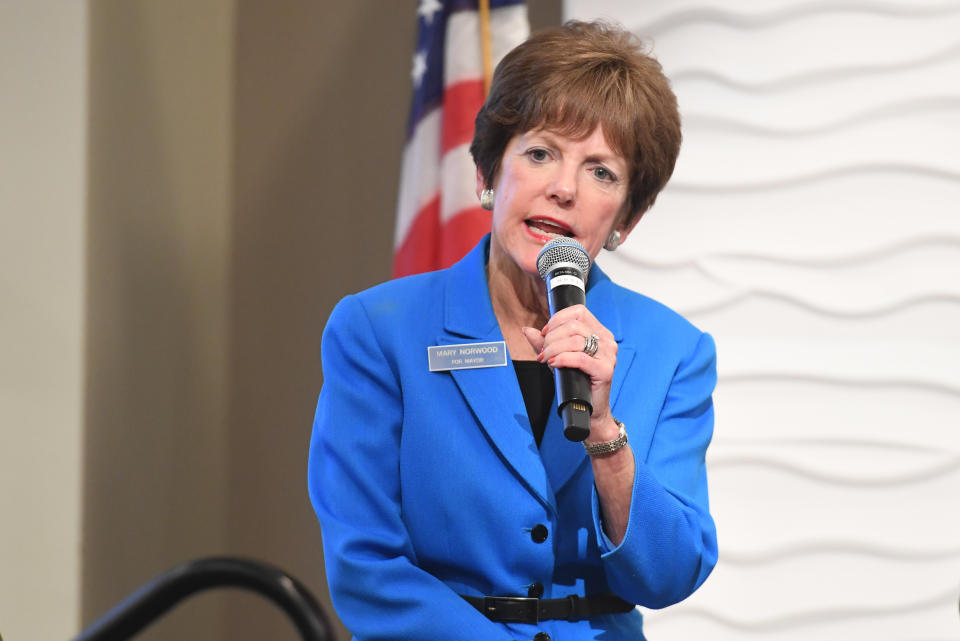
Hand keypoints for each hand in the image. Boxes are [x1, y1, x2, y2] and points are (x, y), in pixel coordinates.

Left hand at [521, 305, 617, 435]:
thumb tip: (527, 330)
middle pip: (574, 326)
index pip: (579, 312)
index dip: (557, 320)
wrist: (589, 409)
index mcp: (599, 332)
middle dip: (552, 337)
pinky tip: (554, 363)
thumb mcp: (558, 357)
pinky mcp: (605, 370)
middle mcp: (607, 340)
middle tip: (543, 351)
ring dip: (553, 348)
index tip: (544, 333)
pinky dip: (562, 358)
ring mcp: (608, 354)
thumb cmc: (576, 381)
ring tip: (546, 359)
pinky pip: (580, 358)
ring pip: (575, 340)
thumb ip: (543, 343)